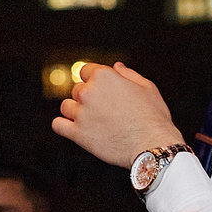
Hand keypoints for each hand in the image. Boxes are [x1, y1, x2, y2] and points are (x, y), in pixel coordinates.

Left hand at [51, 60, 185, 170]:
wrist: (152, 145)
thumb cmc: (153, 117)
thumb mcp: (147, 88)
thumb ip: (128, 74)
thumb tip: (116, 66)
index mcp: (104, 76)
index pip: (85, 70)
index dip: (94, 80)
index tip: (101, 91)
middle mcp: (89, 92)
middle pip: (77, 89)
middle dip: (88, 98)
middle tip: (104, 110)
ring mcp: (81, 113)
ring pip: (66, 106)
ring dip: (75, 111)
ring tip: (92, 121)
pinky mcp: (78, 134)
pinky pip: (58, 125)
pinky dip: (62, 126)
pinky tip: (72, 128)